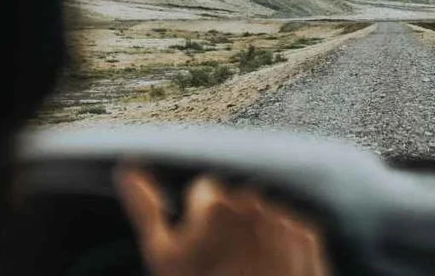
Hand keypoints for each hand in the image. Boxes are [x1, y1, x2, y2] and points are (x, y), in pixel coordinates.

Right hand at [115, 165, 330, 275]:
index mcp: (215, 205)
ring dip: (257, 233)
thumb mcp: (164, 256)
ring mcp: (283, 219)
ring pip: (263, 215)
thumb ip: (145, 207)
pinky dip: (283, 246)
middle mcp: (253, 204)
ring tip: (247, 270)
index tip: (201, 247)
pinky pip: (290, 229)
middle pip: (236, 201)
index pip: (205, 191)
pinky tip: (272, 271)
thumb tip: (126, 169)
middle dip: (230, 223)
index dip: (199, 219)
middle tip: (222, 263)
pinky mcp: (309, 237)